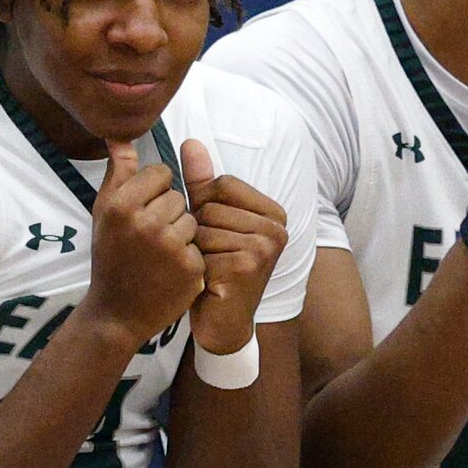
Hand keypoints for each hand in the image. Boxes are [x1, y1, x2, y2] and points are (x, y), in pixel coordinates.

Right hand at [84, 141, 201, 340]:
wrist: (116, 313)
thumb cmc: (110, 258)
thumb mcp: (104, 214)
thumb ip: (118, 173)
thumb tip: (120, 136)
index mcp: (121, 205)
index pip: (160, 173)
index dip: (154, 192)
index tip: (141, 215)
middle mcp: (145, 223)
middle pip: (178, 196)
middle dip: (168, 214)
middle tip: (149, 241)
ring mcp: (170, 246)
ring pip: (192, 219)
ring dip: (181, 234)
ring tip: (159, 255)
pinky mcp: (190, 267)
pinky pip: (199, 244)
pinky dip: (189, 257)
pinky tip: (170, 271)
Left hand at [181, 140, 285, 356]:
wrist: (222, 324)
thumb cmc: (216, 271)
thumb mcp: (210, 223)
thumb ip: (202, 184)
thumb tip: (191, 142)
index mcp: (273, 212)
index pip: (221, 184)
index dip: (202, 207)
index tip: (212, 234)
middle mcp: (277, 228)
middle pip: (210, 206)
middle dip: (196, 232)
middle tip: (209, 258)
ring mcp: (265, 246)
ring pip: (203, 227)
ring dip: (194, 250)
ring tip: (208, 269)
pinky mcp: (248, 265)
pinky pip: (201, 249)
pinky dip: (195, 266)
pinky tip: (207, 282)